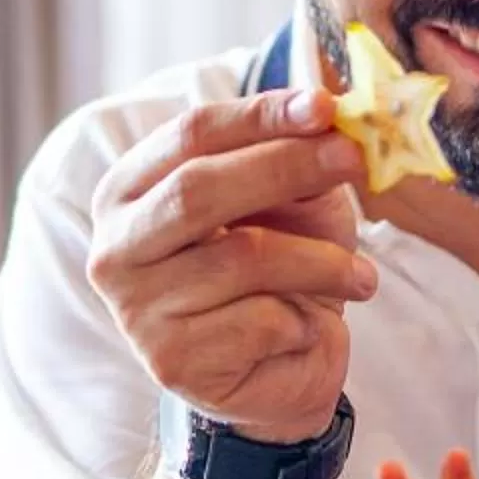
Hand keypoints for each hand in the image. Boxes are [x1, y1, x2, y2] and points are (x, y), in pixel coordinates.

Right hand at [86, 89, 376, 443]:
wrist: (282, 371)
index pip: (190, 135)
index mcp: (131, 190)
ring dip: (320, 262)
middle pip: (197, 190)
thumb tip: (324, 114)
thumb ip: (292, 158)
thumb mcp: (288, 203)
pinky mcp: (174, 362)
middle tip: (351, 162)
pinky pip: (258, 321)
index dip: (259, 115)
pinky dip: (304, 319)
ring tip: (362, 277)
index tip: (324, 107)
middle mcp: (117, 247)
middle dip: (284, 167)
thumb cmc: (279, 274)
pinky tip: (311, 327)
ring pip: (241, 259)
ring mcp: (137, 309)